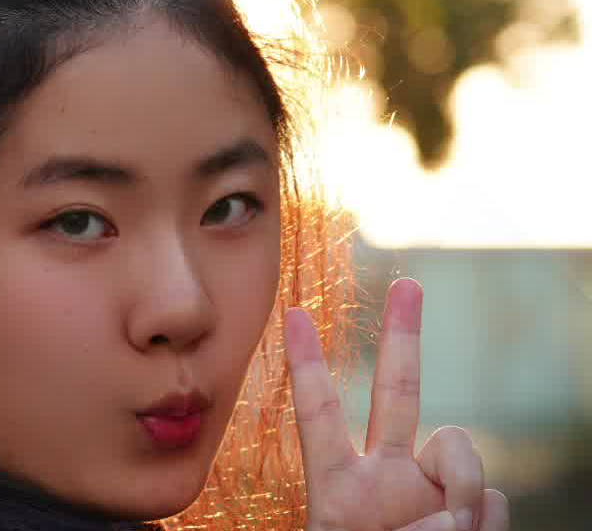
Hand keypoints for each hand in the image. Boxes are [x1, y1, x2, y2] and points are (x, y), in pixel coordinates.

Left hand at [284, 277, 509, 530]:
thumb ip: (397, 520)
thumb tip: (459, 513)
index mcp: (338, 489)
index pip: (320, 413)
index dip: (307, 365)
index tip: (294, 314)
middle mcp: (387, 477)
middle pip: (399, 392)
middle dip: (405, 336)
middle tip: (408, 284)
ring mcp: (433, 492)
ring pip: (462, 447)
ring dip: (463, 488)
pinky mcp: (475, 512)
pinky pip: (497, 498)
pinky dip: (487, 520)